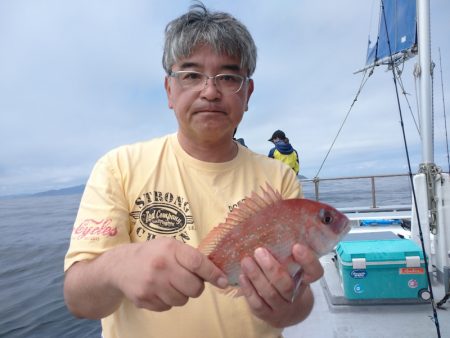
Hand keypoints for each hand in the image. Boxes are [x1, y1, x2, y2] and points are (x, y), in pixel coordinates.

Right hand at [112, 237, 227, 311]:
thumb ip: (191, 257)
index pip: (198, 263)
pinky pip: (168, 307)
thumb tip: (216, 274)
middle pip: (194, 287)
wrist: (120, 265)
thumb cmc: (153, 254)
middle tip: (188, 281)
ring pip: (182, 300)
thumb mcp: (170, 246)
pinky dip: (167, 301)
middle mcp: (161, 266)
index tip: (223, 281)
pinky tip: (159, 289)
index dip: (213, 274)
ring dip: (181, 295)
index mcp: (170, 249)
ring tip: (170, 283)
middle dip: (196, 287)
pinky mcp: (144, 299)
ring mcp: (151, 284)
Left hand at [238, 244, 322, 327]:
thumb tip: (271, 227)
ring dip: (256, 276)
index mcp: (305, 280)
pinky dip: (249, 290)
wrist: (288, 312)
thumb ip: (287, 254)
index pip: (314, 272)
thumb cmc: (287, 280)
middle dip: (272, 268)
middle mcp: (295, 296)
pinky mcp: (267, 315)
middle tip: (259, 251)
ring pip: (270, 294)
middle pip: (286, 285)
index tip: (296, 246)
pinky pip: (257, 304)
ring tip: (246, 261)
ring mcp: (281, 308)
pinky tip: (242, 276)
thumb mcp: (292, 268)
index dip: (307, 261)